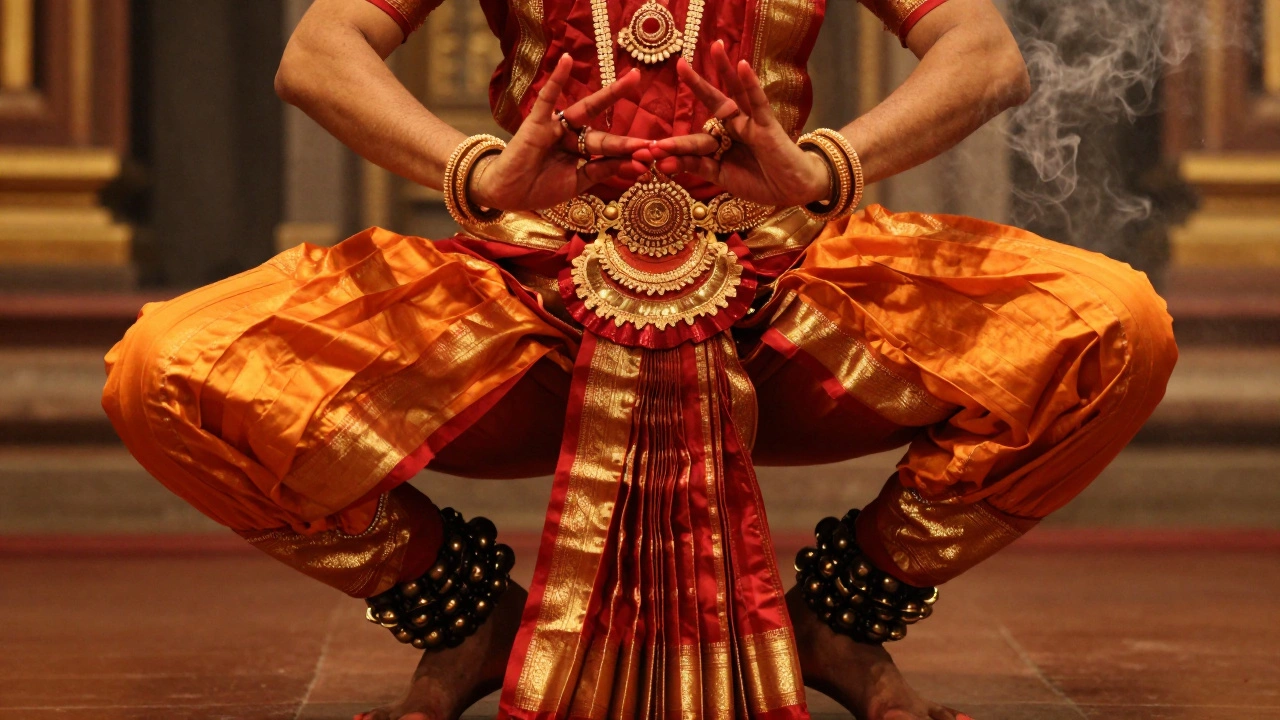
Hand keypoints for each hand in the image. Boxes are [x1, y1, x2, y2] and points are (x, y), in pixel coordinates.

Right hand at [468, 54, 647, 211]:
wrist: (507, 194)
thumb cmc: (539, 188)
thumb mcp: (577, 182)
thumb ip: (600, 171)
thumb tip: (632, 162)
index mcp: (581, 150)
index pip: (610, 148)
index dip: (628, 152)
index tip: (651, 154)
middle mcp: (572, 135)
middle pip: (604, 125)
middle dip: (627, 128)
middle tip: (649, 104)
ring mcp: (555, 126)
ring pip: (586, 109)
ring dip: (610, 94)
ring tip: (632, 79)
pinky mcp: (536, 122)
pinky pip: (548, 97)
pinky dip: (557, 79)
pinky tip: (565, 60)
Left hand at [645, 40, 832, 207]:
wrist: (792, 191)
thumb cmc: (760, 183)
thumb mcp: (721, 177)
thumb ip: (696, 167)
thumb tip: (663, 163)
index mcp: (721, 141)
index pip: (694, 138)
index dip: (675, 145)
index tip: (653, 150)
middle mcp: (735, 127)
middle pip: (713, 100)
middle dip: (696, 83)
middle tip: (680, 63)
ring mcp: (751, 123)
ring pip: (735, 93)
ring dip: (725, 70)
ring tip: (715, 47)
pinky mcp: (767, 125)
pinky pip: (757, 101)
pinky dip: (750, 84)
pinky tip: (742, 65)